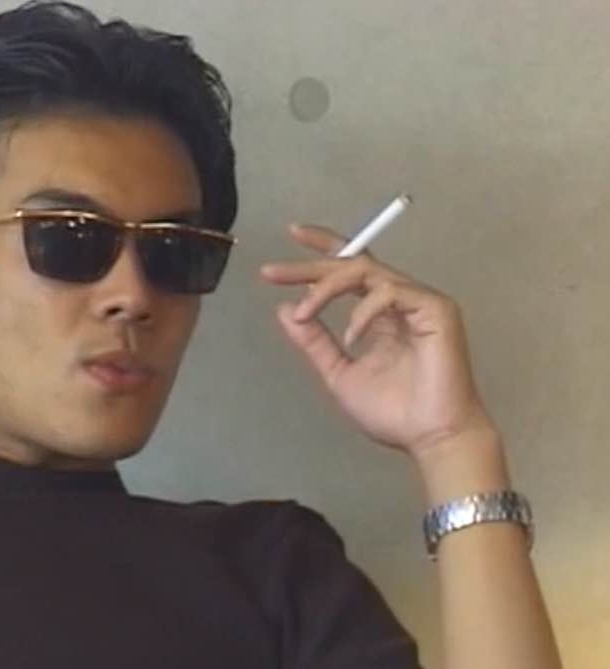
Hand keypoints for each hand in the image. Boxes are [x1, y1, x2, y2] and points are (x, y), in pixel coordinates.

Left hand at [261, 224, 495, 460]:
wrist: (430, 439)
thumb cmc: (394, 413)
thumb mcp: (339, 373)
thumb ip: (314, 342)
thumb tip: (284, 310)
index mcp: (382, 313)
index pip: (352, 268)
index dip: (324, 247)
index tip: (292, 234)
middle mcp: (401, 300)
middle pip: (353, 262)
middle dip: (310, 266)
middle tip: (273, 273)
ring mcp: (420, 301)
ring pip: (366, 271)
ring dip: (326, 288)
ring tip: (304, 312)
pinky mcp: (437, 308)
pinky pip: (390, 292)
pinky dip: (363, 312)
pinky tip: (351, 338)